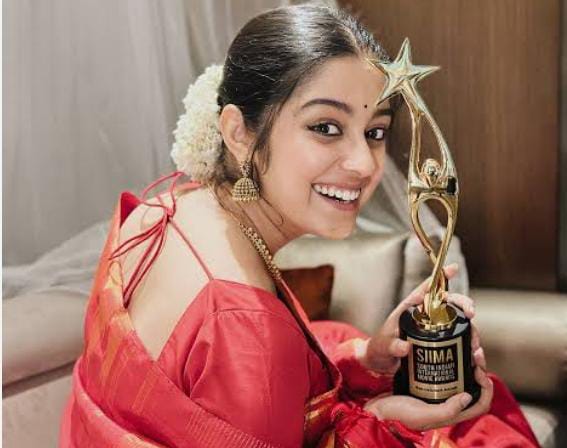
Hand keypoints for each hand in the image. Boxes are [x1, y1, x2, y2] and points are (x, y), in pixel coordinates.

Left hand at [361, 263, 477, 374]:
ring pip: (460, 326)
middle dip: (464, 306)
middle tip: (471, 314)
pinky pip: (460, 345)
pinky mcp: (442, 346)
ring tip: (475, 347)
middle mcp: (427, 318)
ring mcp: (436, 332)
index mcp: (411, 309)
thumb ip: (392, 346)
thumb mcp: (383, 346)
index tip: (453, 268)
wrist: (381, 364)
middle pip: (450, 305)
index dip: (440, 277)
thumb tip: (404, 347)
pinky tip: (477, 361)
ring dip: (471, 333)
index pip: (427, 290)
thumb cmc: (380, 348)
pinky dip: (471, 352)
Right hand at [363, 358, 492, 430]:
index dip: (486, 386)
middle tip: (474, 348)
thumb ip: (447, 410)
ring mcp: (439, 392)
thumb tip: (469, 396)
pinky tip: (445, 345)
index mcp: (453, 413)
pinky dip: (450, 358)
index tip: (478, 368)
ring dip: (467, 359)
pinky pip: (445, 369)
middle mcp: (450, 402)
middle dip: (478, 366)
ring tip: (465, 343)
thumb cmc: (397, 415)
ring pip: (462, 374)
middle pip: (474, 384)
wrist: (377, 409)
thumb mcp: (423, 415)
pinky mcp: (427, 382)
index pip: (482, 402)